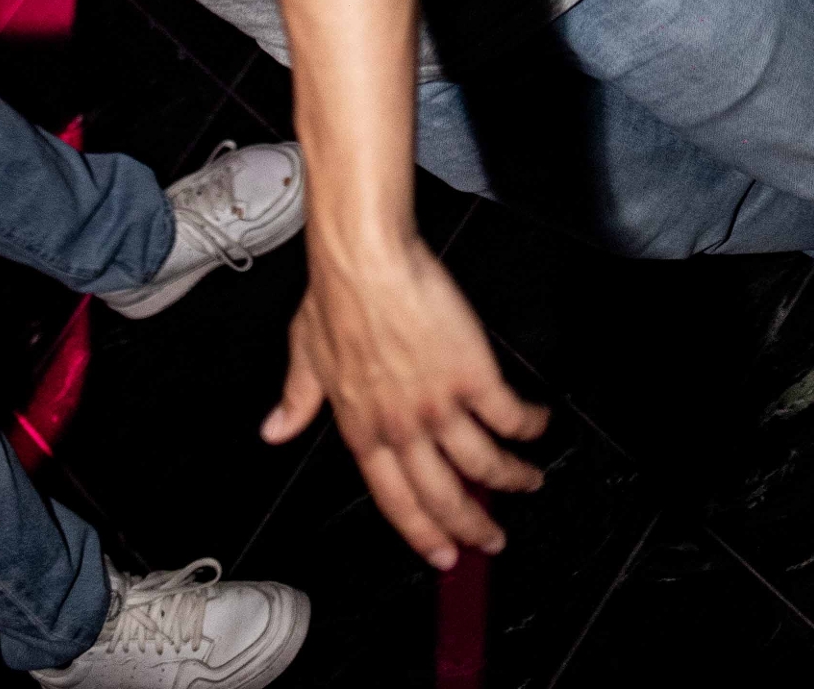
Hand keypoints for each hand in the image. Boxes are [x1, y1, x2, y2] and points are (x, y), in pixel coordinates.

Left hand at [264, 238, 548, 565]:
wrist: (365, 258)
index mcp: (362, 428)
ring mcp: (439, 404)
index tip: (442, 553)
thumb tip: (275, 430)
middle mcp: (402, 426)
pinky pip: (507, 415)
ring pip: (482, 464)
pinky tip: (538, 426)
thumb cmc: (336, 295)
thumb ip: (297, 399)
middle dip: (474, 525)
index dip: (422, 533)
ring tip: (529, 483)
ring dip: (510, 480)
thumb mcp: (305, 354)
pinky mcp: (472, 372)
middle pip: (444, 495)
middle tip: (493, 540)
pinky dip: (527, 426)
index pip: (395, 500)